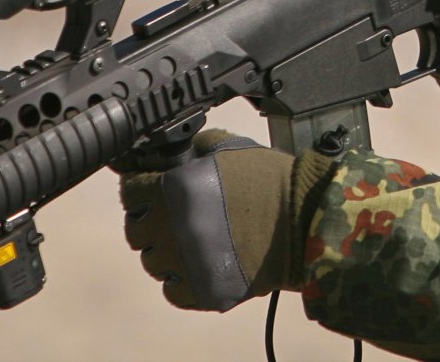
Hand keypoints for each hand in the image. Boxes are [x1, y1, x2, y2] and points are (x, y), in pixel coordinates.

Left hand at [118, 128, 304, 311]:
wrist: (308, 219)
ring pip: (153, 263)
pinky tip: (200, 263)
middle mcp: (175, 227)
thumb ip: (195, 148)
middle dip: (151, 221)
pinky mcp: (205, 291)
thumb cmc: (273, 180)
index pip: (131, 193)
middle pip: (137, 231)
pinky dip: (182, 279)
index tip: (149, 191)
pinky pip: (173, 290)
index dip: (140, 189)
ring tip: (192, 241)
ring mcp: (188, 263)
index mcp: (177, 189)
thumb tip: (170, 154)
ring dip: (166, 251)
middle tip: (173, 217)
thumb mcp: (231, 148)